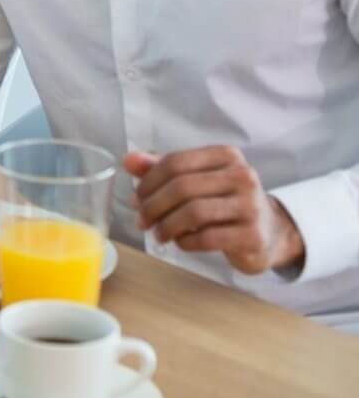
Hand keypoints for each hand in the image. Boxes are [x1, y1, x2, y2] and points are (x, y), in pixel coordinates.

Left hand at [127, 146, 305, 274]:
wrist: (269, 233)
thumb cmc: (225, 201)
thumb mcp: (197, 179)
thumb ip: (162, 168)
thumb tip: (129, 161)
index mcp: (226, 155)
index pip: (175, 162)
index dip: (148, 181)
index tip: (135, 197)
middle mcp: (242, 176)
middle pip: (182, 187)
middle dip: (153, 206)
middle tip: (141, 220)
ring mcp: (251, 206)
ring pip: (193, 212)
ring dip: (166, 226)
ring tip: (158, 234)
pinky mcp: (252, 235)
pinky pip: (207, 237)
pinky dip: (185, 241)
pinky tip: (180, 242)